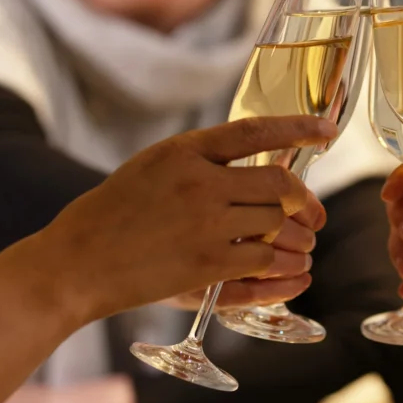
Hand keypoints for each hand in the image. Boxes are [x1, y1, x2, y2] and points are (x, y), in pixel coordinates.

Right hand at [32, 115, 336, 325]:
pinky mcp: (205, 267)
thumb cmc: (115, 214)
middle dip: (304, 200)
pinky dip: (285, 272)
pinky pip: (264, 264)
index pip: (255, 131)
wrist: (75, 262)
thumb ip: (204, 162)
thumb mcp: (154, 167)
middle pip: (279, 185)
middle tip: (312, 212)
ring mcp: (204, 226)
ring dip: (297, 238)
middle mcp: (198, 183)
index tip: (327, 131)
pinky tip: (296, 274)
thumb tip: (264, 166)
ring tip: (303, 246)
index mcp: (184, 151)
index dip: (298, 128)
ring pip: (276, 225)